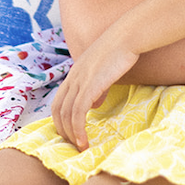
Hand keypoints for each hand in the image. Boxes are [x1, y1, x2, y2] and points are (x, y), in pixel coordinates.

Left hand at [51, 28, 139, 150]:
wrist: (127, 37)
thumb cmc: (120, 52)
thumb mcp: (103, 71)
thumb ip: (97, 88)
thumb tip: (95, 105)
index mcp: (74, 74)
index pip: (58, 101)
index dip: (61, 119)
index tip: (70, 133)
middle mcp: (72, 78)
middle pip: (58, 110)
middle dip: (63, 130)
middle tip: (73, 144)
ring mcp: (79, 81)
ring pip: (66, 114)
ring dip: (71, 134)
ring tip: (79, 147)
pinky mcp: (89, 86)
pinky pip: (78, 113)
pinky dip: (78, 129)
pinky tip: (85, 140)